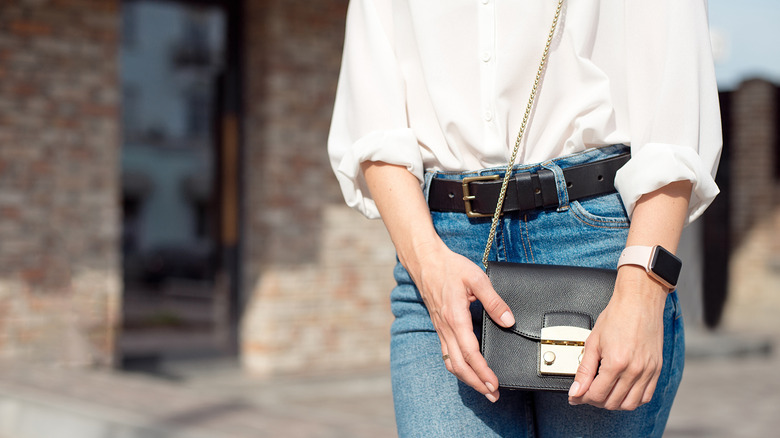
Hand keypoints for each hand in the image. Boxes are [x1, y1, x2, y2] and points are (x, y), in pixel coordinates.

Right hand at [407, 241, 514, 403]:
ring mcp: (441, 329)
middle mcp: (446, 327)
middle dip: (476, 383)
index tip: (495, 383)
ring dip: (467, 378)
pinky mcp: (440, 327)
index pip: (470, 352)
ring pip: (452, 362)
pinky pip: (447, 354)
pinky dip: (458, 367)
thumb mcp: (477, 278)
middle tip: (493, 395)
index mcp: (455, 317)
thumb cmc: (450, 268)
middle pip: (460, 365)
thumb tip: (508, 320)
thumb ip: (494, 300)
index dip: (483, 371)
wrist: (425, 262)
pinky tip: (468, 370)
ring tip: (483, 388)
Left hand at [567, 265, 667, 410]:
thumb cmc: (616, 316)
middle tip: (587, 392)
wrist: (639, 302)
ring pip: (630, 404)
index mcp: (616, 363)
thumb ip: (584, 370)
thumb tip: (575, 390)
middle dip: (595, 401)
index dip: (582, 397)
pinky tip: (622, 392)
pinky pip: (646, 396)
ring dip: (614, 403)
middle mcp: (634, 370)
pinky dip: (632, 400)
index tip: (576, 395)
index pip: (597, 394)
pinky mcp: (657, 369)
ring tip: (604, 392)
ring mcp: (648, 371)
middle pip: (612, 402)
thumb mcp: (593, 342)